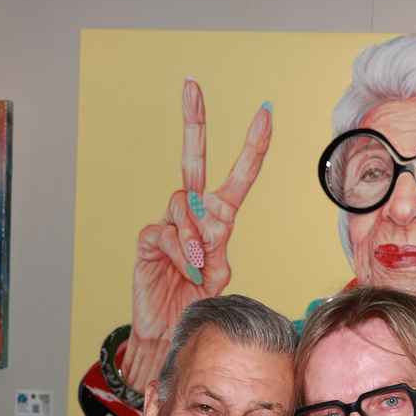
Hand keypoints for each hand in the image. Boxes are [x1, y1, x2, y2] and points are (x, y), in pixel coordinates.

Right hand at [123, 77, 272, 390]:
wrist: (169, 330)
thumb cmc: (196, 303)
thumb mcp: (218, 276)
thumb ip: (214, 249)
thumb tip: (200, 231)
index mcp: (219, 219)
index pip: (238, 176)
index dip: (252, 146)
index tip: (264, 112)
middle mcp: (194, 214)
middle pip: (193, 160)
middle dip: (194, 121)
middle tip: (191, 84)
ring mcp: (170, 223)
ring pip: (184, 205)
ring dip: (195, 238)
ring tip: (197, 267)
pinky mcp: (150, 237)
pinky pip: (168, 231)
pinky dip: (180, 251)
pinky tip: (184, 268)